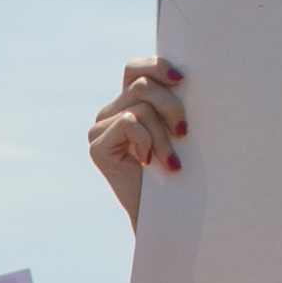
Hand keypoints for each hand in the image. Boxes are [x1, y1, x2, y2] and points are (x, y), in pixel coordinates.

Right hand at [86, 56, 186, 227]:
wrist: (164, 215)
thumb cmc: (178, 173)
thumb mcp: (175, 129)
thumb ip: (170, 103)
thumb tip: (183, 77)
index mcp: (126, 104)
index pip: (135, 69)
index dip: (157, 67)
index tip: (182, 80)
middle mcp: (108, 114)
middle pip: (141, 85)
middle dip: (170, 105)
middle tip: (184, 131)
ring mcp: (99, 130)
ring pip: (139, 106)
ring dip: (162, 134)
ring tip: (171, 160)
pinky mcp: (97, 147)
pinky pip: (129, 123)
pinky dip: (147, 141)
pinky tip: (149, 163)